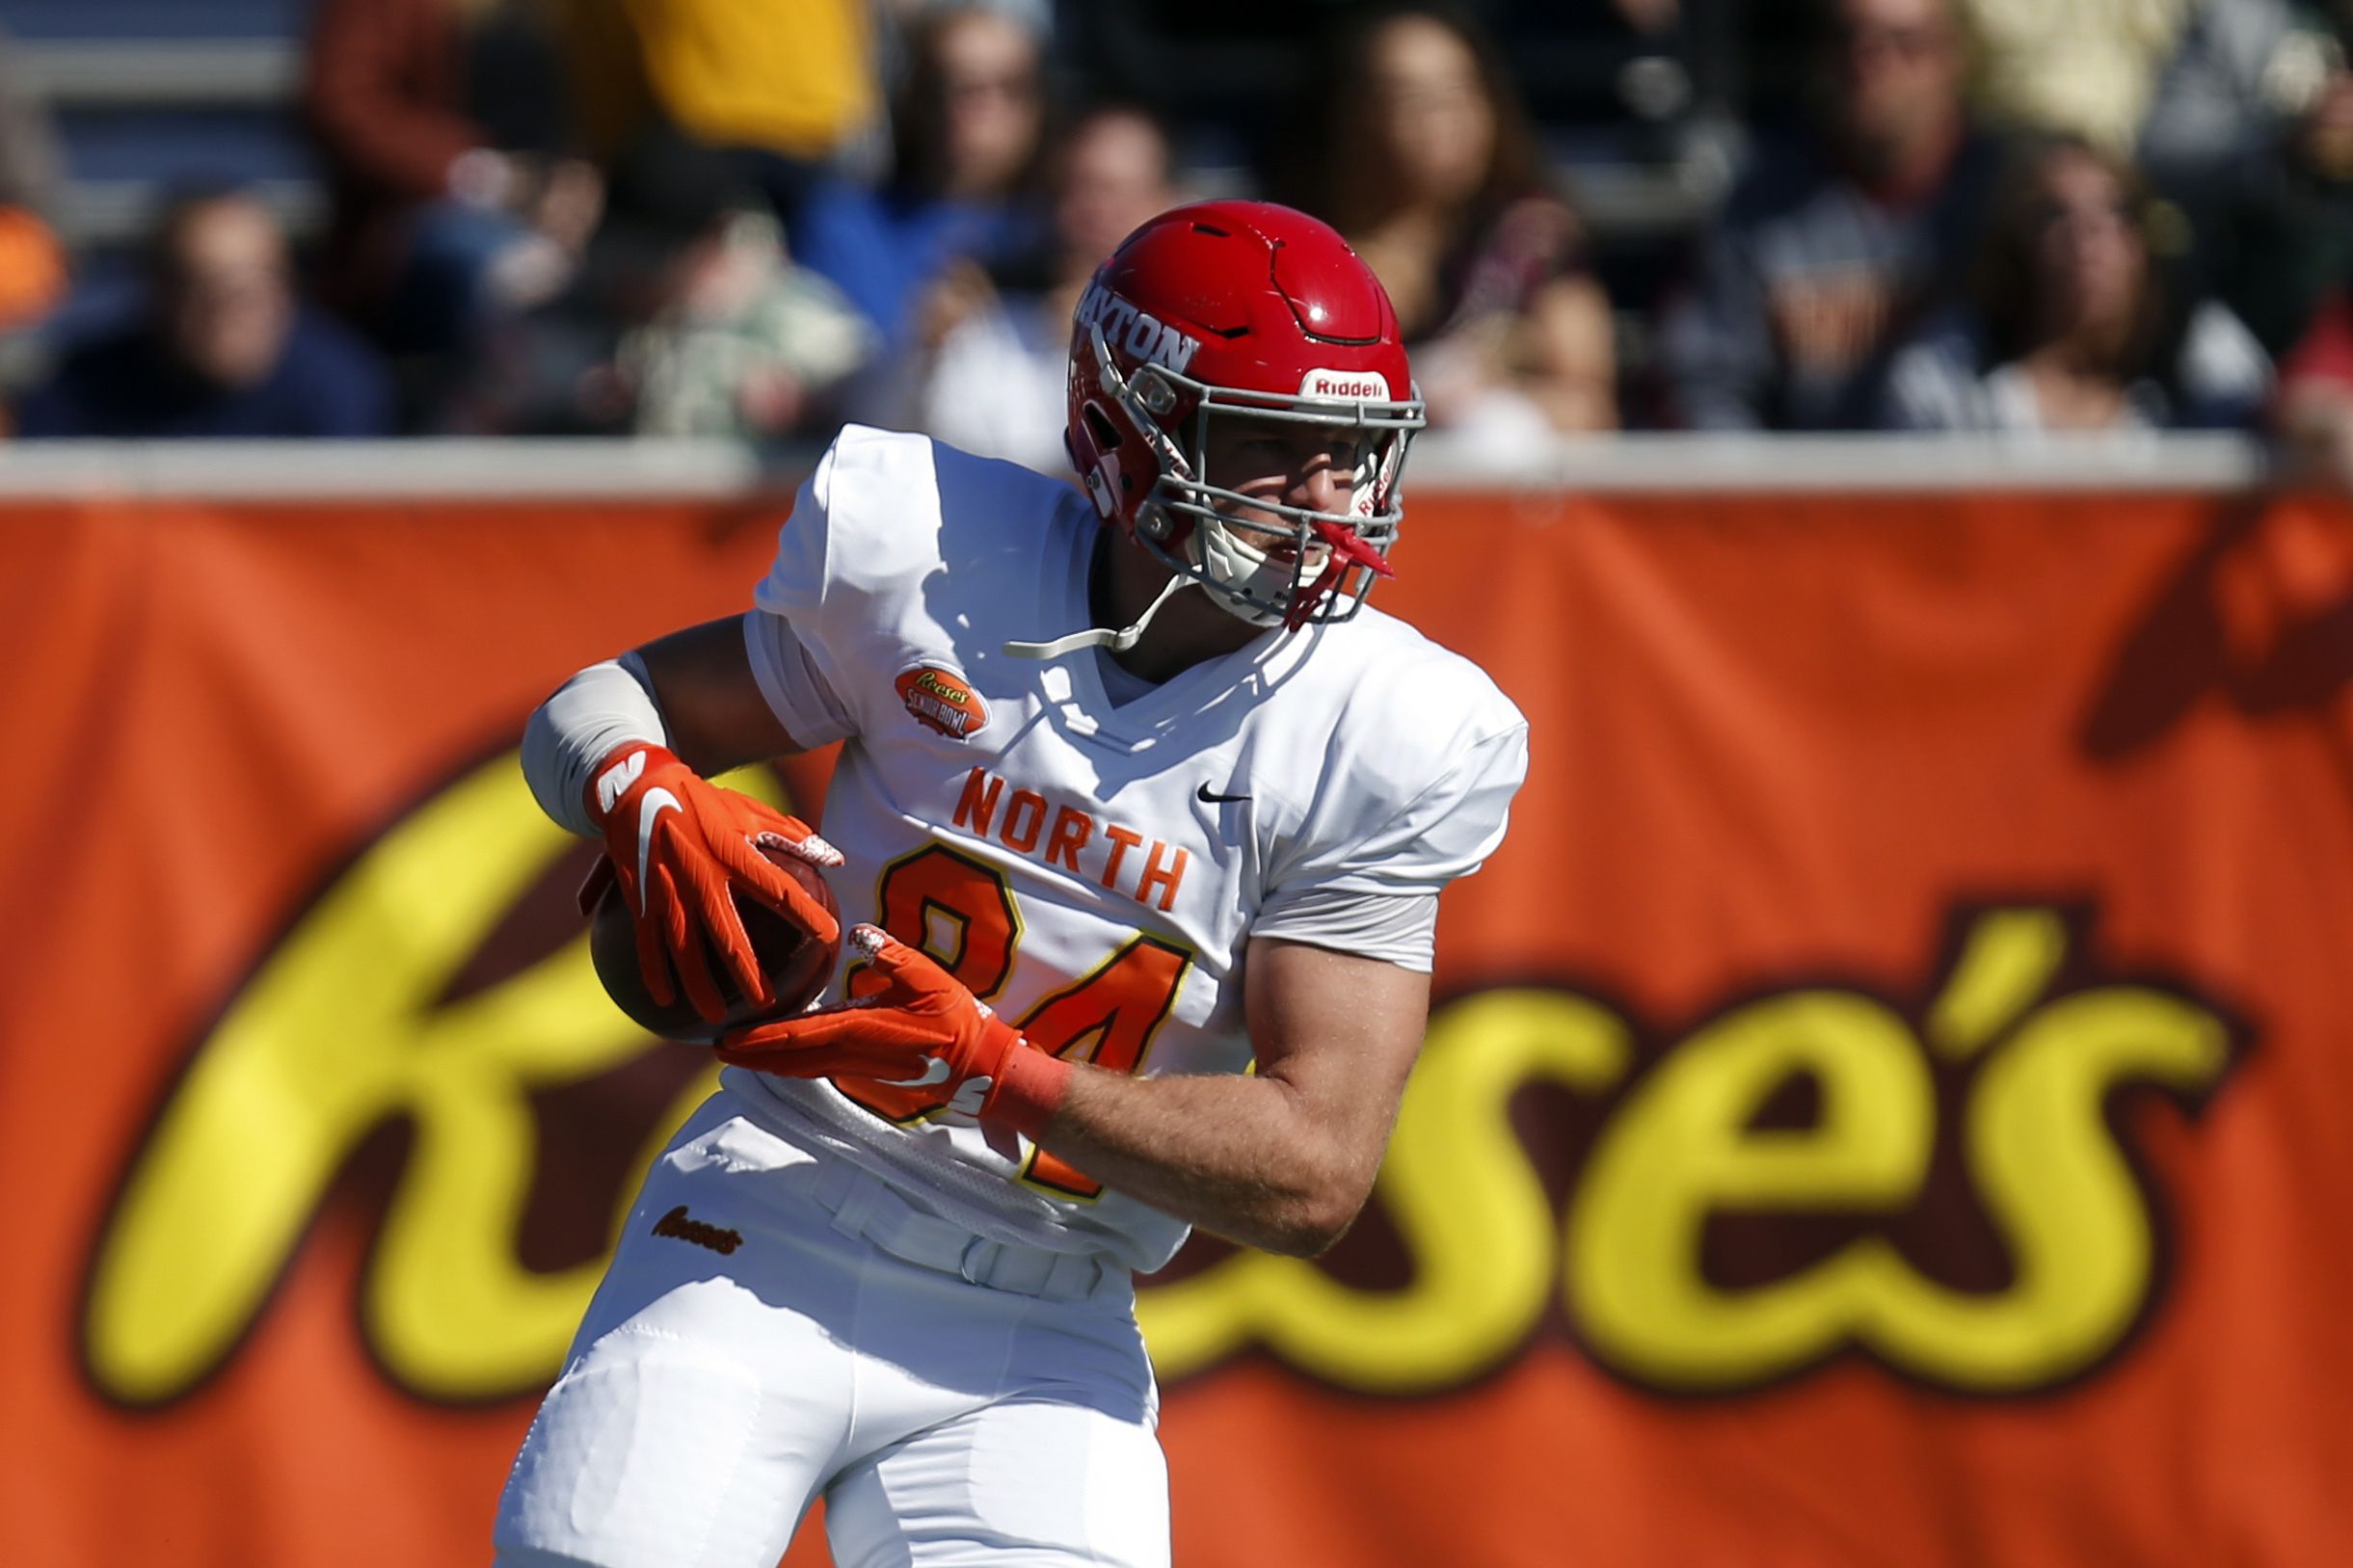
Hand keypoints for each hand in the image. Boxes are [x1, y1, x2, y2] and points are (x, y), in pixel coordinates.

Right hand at [586, 742, 841, 1021]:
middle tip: (768, 1003)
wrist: (635, 787)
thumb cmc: (703, 801)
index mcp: (732, 854)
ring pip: (683, 951)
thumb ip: (792, 836)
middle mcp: (700, 878)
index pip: (778, 889)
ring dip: (699, 986)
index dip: (805, 913)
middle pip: (727, 936)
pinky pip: (646, 944)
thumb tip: (835, 858)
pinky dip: (654, 973)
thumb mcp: (749, 810)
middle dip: (748, 974)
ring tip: (717, 1016)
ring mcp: (666, 892)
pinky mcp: (640, 900)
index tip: (829, 935)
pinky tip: (664, 1001)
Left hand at [717, 925, 1070, 1131]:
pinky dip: (790, 1063)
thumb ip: (889, 956)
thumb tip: (859, 935)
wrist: (977, 1064)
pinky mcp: (864, 1072)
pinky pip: (816, 1068)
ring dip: (766, 1062)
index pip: (799, 1035)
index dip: (761, 1038)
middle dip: (751, 1055)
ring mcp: (857, 1068)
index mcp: (862, 1030)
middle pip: (789, 1059)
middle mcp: (852, 1055)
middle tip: (715, 1048)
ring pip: (800, 1067)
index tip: (728, 1038)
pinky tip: (778, 1056)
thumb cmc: (954, 1018)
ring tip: (735, 1054)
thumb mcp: (926, 976)